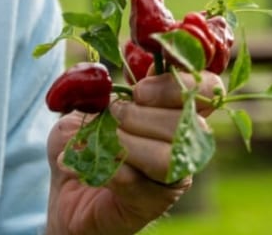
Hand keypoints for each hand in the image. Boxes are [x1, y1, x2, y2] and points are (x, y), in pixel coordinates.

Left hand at [45, 71, 222, 234]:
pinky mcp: (152, 204)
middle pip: (190, 124)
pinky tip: (82, 164)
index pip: (207, 89)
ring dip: (127, 144)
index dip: (179, 84)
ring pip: (168, 158)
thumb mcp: (89, 103)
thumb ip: (109, 85)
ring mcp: (172, 176)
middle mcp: (185, 144)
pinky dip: (104, 169)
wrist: (64, 188)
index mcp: (176, 110)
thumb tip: (123, 68)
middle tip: (113, 116)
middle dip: (141, 115)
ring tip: (103, 142)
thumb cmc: (82, 141)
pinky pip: (136, 183)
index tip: (139, 89)